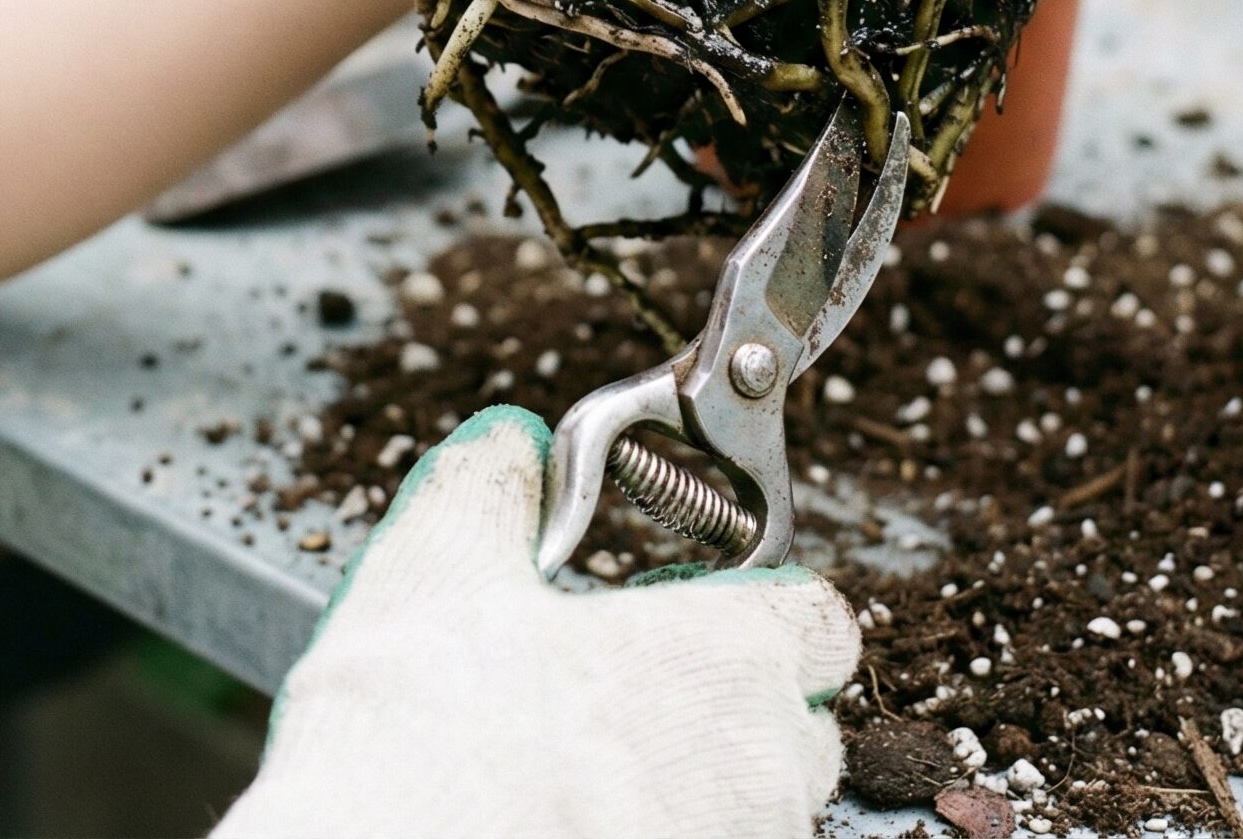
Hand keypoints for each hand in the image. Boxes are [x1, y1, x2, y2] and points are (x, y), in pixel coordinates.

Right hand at [213, 407, 858, 838]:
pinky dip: (664, 828)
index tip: (680, 597)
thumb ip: (499, 480)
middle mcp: (762, 773)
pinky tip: (572, 813)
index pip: (819, 616)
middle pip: (800, 722)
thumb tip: (515, 443)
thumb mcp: (442, 555)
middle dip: (733, 695)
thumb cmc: (422, 729)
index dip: (758, 596)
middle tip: (626, 681)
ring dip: (699, 777)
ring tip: (589, 757)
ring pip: (757, 807)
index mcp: (728, 659)